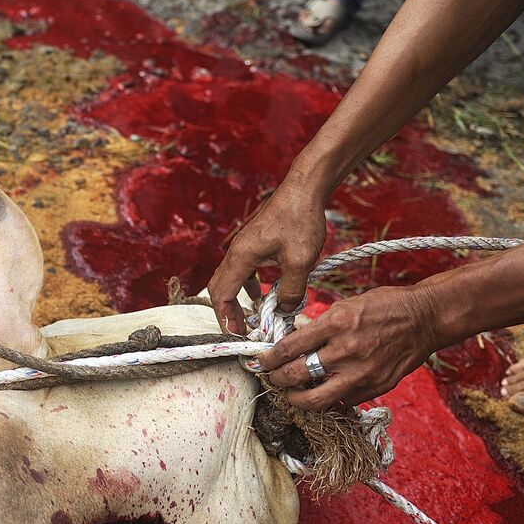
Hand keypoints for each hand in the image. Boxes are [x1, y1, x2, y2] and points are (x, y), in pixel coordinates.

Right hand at [206, 183, 327, 333]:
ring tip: (251, 317)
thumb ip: (291, 290)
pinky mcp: (254, 242)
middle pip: (219, 288)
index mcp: (241, 257)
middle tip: (241, 330)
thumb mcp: (300, 261)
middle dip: (227, 312)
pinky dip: (247, 287)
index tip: (238, 335)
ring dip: (237, 300)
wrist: (304, 187)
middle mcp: (236, 251)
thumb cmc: (301, 219)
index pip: (221, 294)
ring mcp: (244, 246)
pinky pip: (242, 270)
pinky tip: (263, 293)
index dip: (226, 318)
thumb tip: (284, 310)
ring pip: (229, 279)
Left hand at [256, 284, 442, 409]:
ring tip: (290, 393)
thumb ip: (319, 327)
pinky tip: (321, 391)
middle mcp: (346, 350)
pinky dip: (326, 399)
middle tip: (272, 378)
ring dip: (295, 398)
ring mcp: (361, 373)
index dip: (268, 359)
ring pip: (315, 399)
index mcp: (336, 323)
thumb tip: (291, 344)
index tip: (262, 362)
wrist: (425, 319)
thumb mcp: (346, 306)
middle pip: (295, 376)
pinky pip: (340, 402)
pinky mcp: (374, 388)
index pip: (289, 348)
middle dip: (276, 380)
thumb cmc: (384, 306)